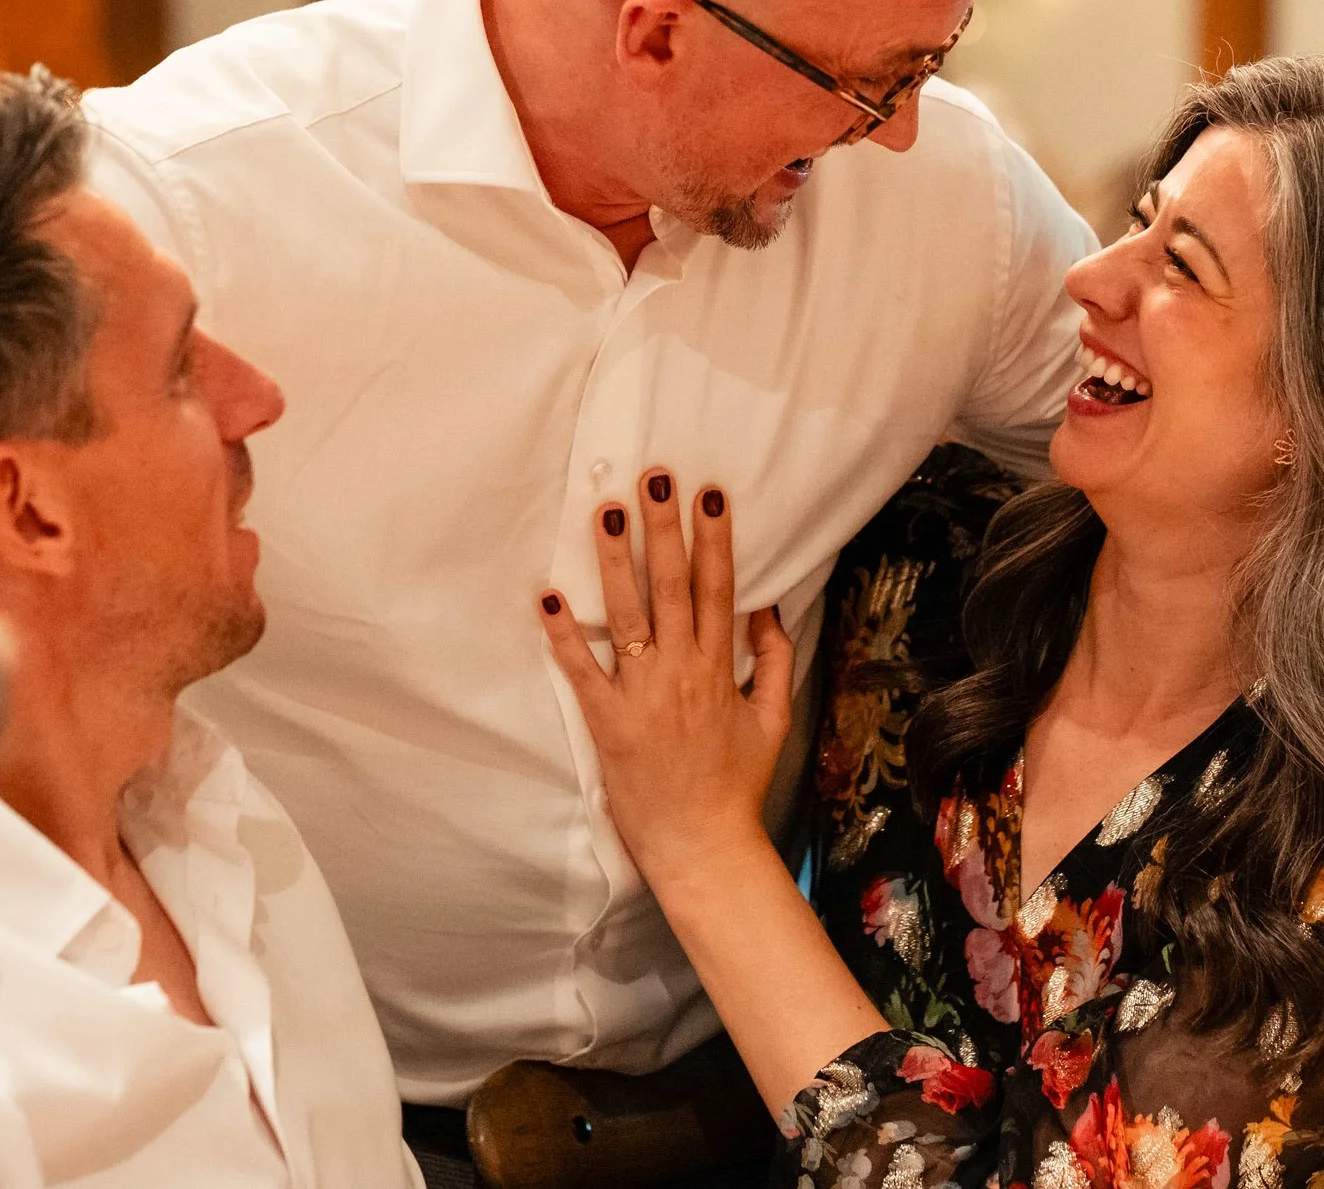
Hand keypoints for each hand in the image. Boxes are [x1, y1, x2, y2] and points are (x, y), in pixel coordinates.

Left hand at [538, 473, 794, 886]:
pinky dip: (564, 634)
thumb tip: (768, 607)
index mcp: (722, 669)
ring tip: (607, 512)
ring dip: (615, 562)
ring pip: (628, 616)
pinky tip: (548, 595)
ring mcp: (642, 697)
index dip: (715, 538)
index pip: (721, 589)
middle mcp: (682, 673)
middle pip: (674, 588)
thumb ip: (775, 660)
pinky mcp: (608, 723)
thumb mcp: (773, 719)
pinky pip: (582, 671)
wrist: (704, 847)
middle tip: (654, 477)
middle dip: (664, 529)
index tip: (708, 494)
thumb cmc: (737, 785)